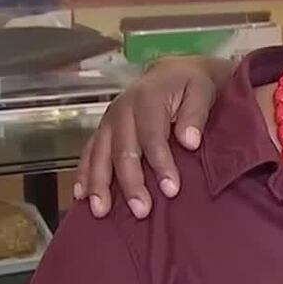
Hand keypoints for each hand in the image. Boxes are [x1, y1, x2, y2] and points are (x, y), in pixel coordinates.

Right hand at [74, 56, 231, 218]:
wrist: (173, 72)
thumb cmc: (191, 85)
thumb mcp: (202, 90)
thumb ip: (196, 114)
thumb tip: (190, 141)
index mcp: (148, 98)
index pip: (152, 136)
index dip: (161, 164)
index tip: (171, 190)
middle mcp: (122, 109)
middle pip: (123, 150)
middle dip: (131, 182)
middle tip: (141, 210)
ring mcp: (108, 120)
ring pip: (99, 154)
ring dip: (99, 184)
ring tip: (102, 211)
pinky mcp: (103, 129)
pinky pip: (88, 152)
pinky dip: (83, 174)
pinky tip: (80, 196)